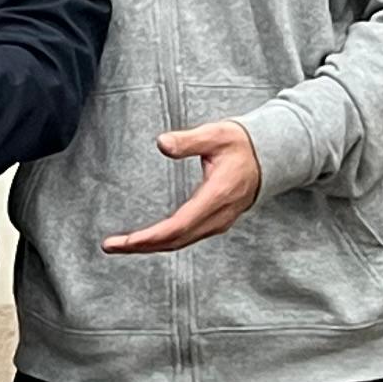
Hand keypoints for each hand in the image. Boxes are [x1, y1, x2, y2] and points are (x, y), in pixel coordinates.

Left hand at [102, 120, 264, 253]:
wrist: (271, 157)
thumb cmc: (242, 144)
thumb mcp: (217, 135)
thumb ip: (189, 141)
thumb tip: (161, 143)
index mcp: (217, 196)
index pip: (179, 225)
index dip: (150, 236)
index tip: (126, 240)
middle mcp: (218, 215)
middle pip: (175, 241)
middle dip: (141, 246)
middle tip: (111, 246)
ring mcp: (219, 222)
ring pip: (180, 243)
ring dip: (150, 246)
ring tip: (122, 245)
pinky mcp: (215, 222)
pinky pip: (186, 238)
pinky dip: (164, 242)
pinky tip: (146, 239)